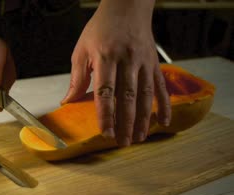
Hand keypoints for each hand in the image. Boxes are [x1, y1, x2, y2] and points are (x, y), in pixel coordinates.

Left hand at [62, 0, 170, 146]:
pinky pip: (161, 87)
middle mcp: (127, 60)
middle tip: (123, 142)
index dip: (105, 114)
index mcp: (106, 57)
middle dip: (125, 123)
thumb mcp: (82, 49)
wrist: (127, 8)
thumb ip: (77, 77)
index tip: (105, 132)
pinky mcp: (155, 64)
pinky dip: (165, 105)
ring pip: (145, 96)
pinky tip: (164, 122)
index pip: (105, 92)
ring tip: (139, 138)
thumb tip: (67, 101)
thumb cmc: (101, 28)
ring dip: (143, 119)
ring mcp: (144, 62)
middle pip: (127, 97)